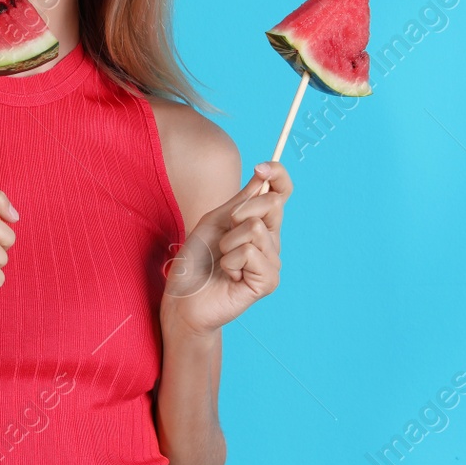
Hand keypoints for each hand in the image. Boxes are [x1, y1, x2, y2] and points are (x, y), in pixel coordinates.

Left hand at [160, 162, 290, 336]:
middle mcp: (272, 242)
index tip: (261, 166)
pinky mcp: (268, 281)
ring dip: (228, 242)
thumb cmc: (197, 260)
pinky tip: (229, 276)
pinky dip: (230, 261)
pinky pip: (250, 253)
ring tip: (222, 261)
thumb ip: (241, 200)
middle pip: (272, 204)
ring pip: (256, 229)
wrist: (184, 298)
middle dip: (240, 211)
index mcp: (261, 224)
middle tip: (222, 234)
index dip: (278, 174)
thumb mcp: (216, 221)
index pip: (282, 193)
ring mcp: (272, 262)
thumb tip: (263, 173)